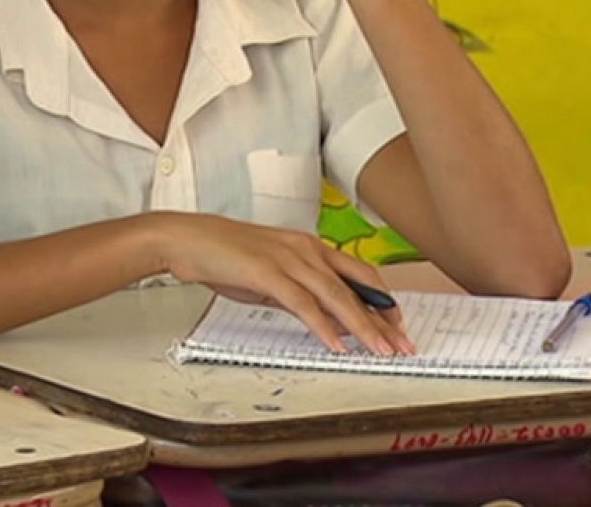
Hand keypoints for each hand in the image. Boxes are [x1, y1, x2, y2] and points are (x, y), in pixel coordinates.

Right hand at [154, 214, 415, 355]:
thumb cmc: (224, 255)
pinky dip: (323, 326)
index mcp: (309, 246)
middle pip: (358, 284)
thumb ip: (299, 293)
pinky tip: (336, 344)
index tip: (398, 325)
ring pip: (337, 295)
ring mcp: (288, 259)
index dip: (383, 300)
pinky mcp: (268, 273)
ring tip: (380, 350)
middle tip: (403, 343)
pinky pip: (303, 303)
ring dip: (362, 326)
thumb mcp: (270, 274)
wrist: (187, 240)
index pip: (360, 272)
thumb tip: (324, 319)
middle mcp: (306, 249)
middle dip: (384, 317)